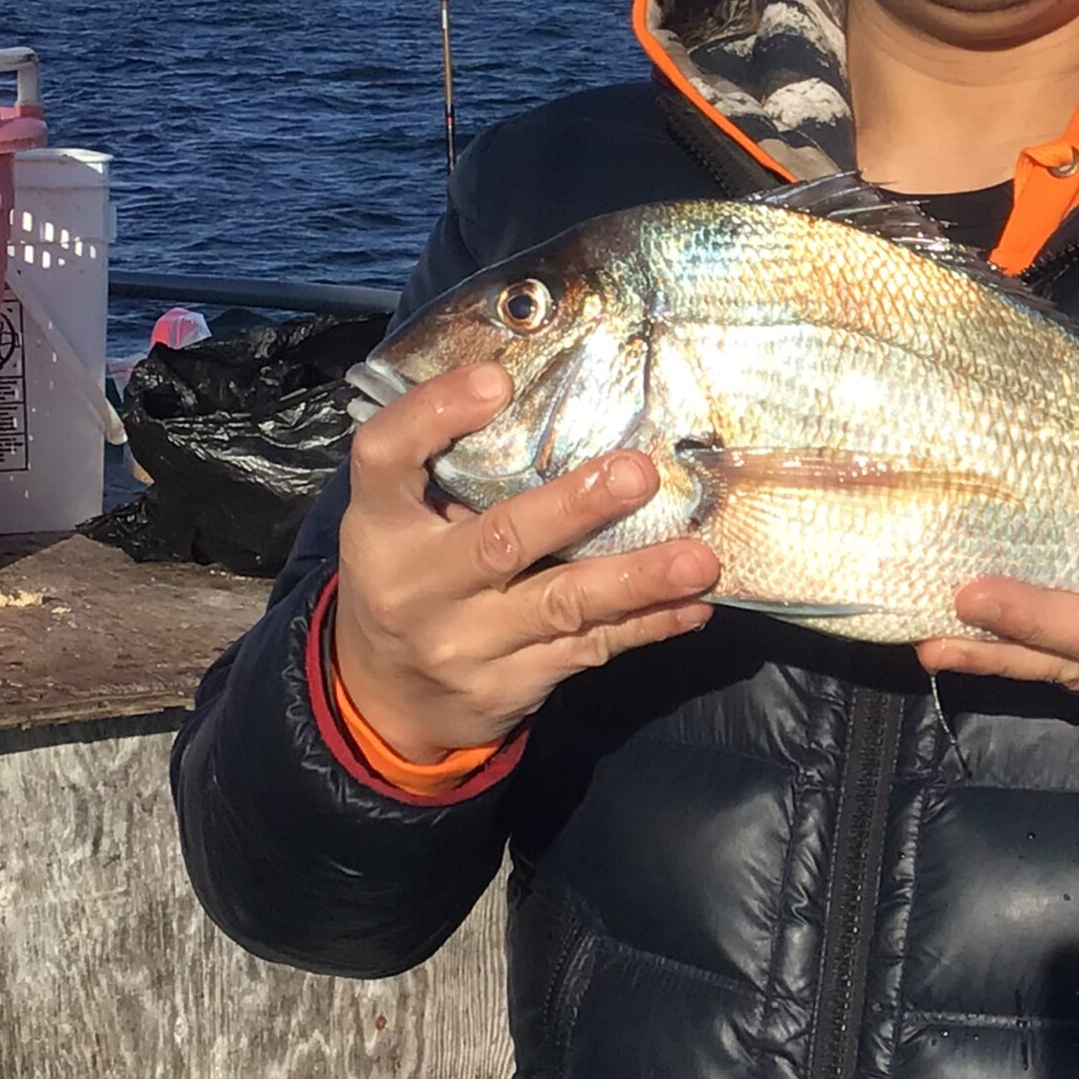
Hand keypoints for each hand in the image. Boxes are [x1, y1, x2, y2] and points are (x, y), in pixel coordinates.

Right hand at [332, 364, 719, 760]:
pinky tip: (693, 605)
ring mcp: (464, 644)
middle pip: (499, 541)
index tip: (496, 380)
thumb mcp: (404, 525)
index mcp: (379, 527)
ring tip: (699, 560)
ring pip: (561, 605)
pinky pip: (589, 649)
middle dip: (574, 507)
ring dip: (637, 579)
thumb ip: (457, 476)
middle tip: (640, 474)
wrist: (387, 698)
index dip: (433, 413)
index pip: (386, 457)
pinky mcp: (510, 685)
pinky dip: (647, 624)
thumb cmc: (412, 578)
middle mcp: (417, 587)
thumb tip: (570, 405)